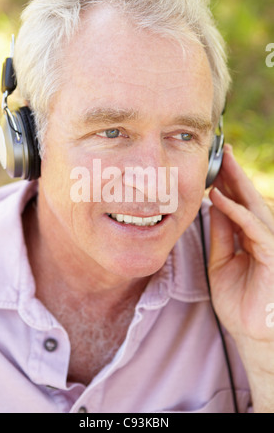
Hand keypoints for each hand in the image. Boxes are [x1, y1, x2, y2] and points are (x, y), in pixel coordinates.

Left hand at [208, 144, 273, 410]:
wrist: (251, 331)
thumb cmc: (239, 300)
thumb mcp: (221, 262)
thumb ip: (221, 235)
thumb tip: (213, 207)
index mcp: (250, 238)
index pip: (240, 206)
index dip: (229, 184)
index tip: (216, 165)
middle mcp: (263, 236)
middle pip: (249, 200)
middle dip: (236, 175)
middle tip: (224, 151)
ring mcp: (269, 244)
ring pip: (253, 208)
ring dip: (237, 186)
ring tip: (223, 164)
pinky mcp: (271, 254)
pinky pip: (253, 228)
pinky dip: (236, 212)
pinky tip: (221, 199)